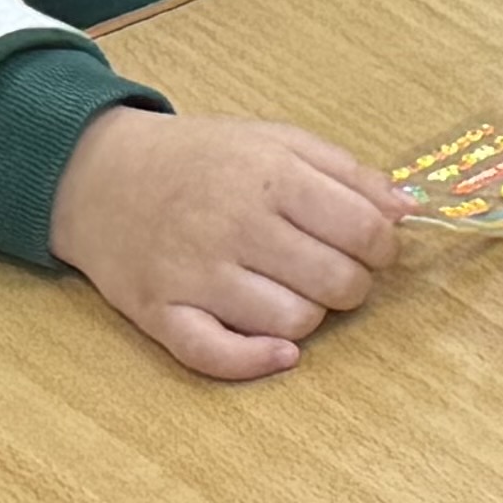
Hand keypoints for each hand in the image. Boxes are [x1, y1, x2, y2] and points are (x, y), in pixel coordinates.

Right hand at [53, 108, 404, 380]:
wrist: (95, 174)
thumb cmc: (199, 159)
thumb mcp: (275, 140)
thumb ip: (346, 172)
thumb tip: (408, 211)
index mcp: (269, 176)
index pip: (363, 229)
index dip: (382, 247)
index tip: (371, 248)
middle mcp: (233, 225)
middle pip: (336, 281)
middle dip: (352, 284)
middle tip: (333, 272)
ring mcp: (194, 273)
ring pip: (292, 322)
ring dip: (308, 316)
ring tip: (292, 292)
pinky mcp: (160, 312)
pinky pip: (218, 356)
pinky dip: (257, 361)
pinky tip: (280, 351)